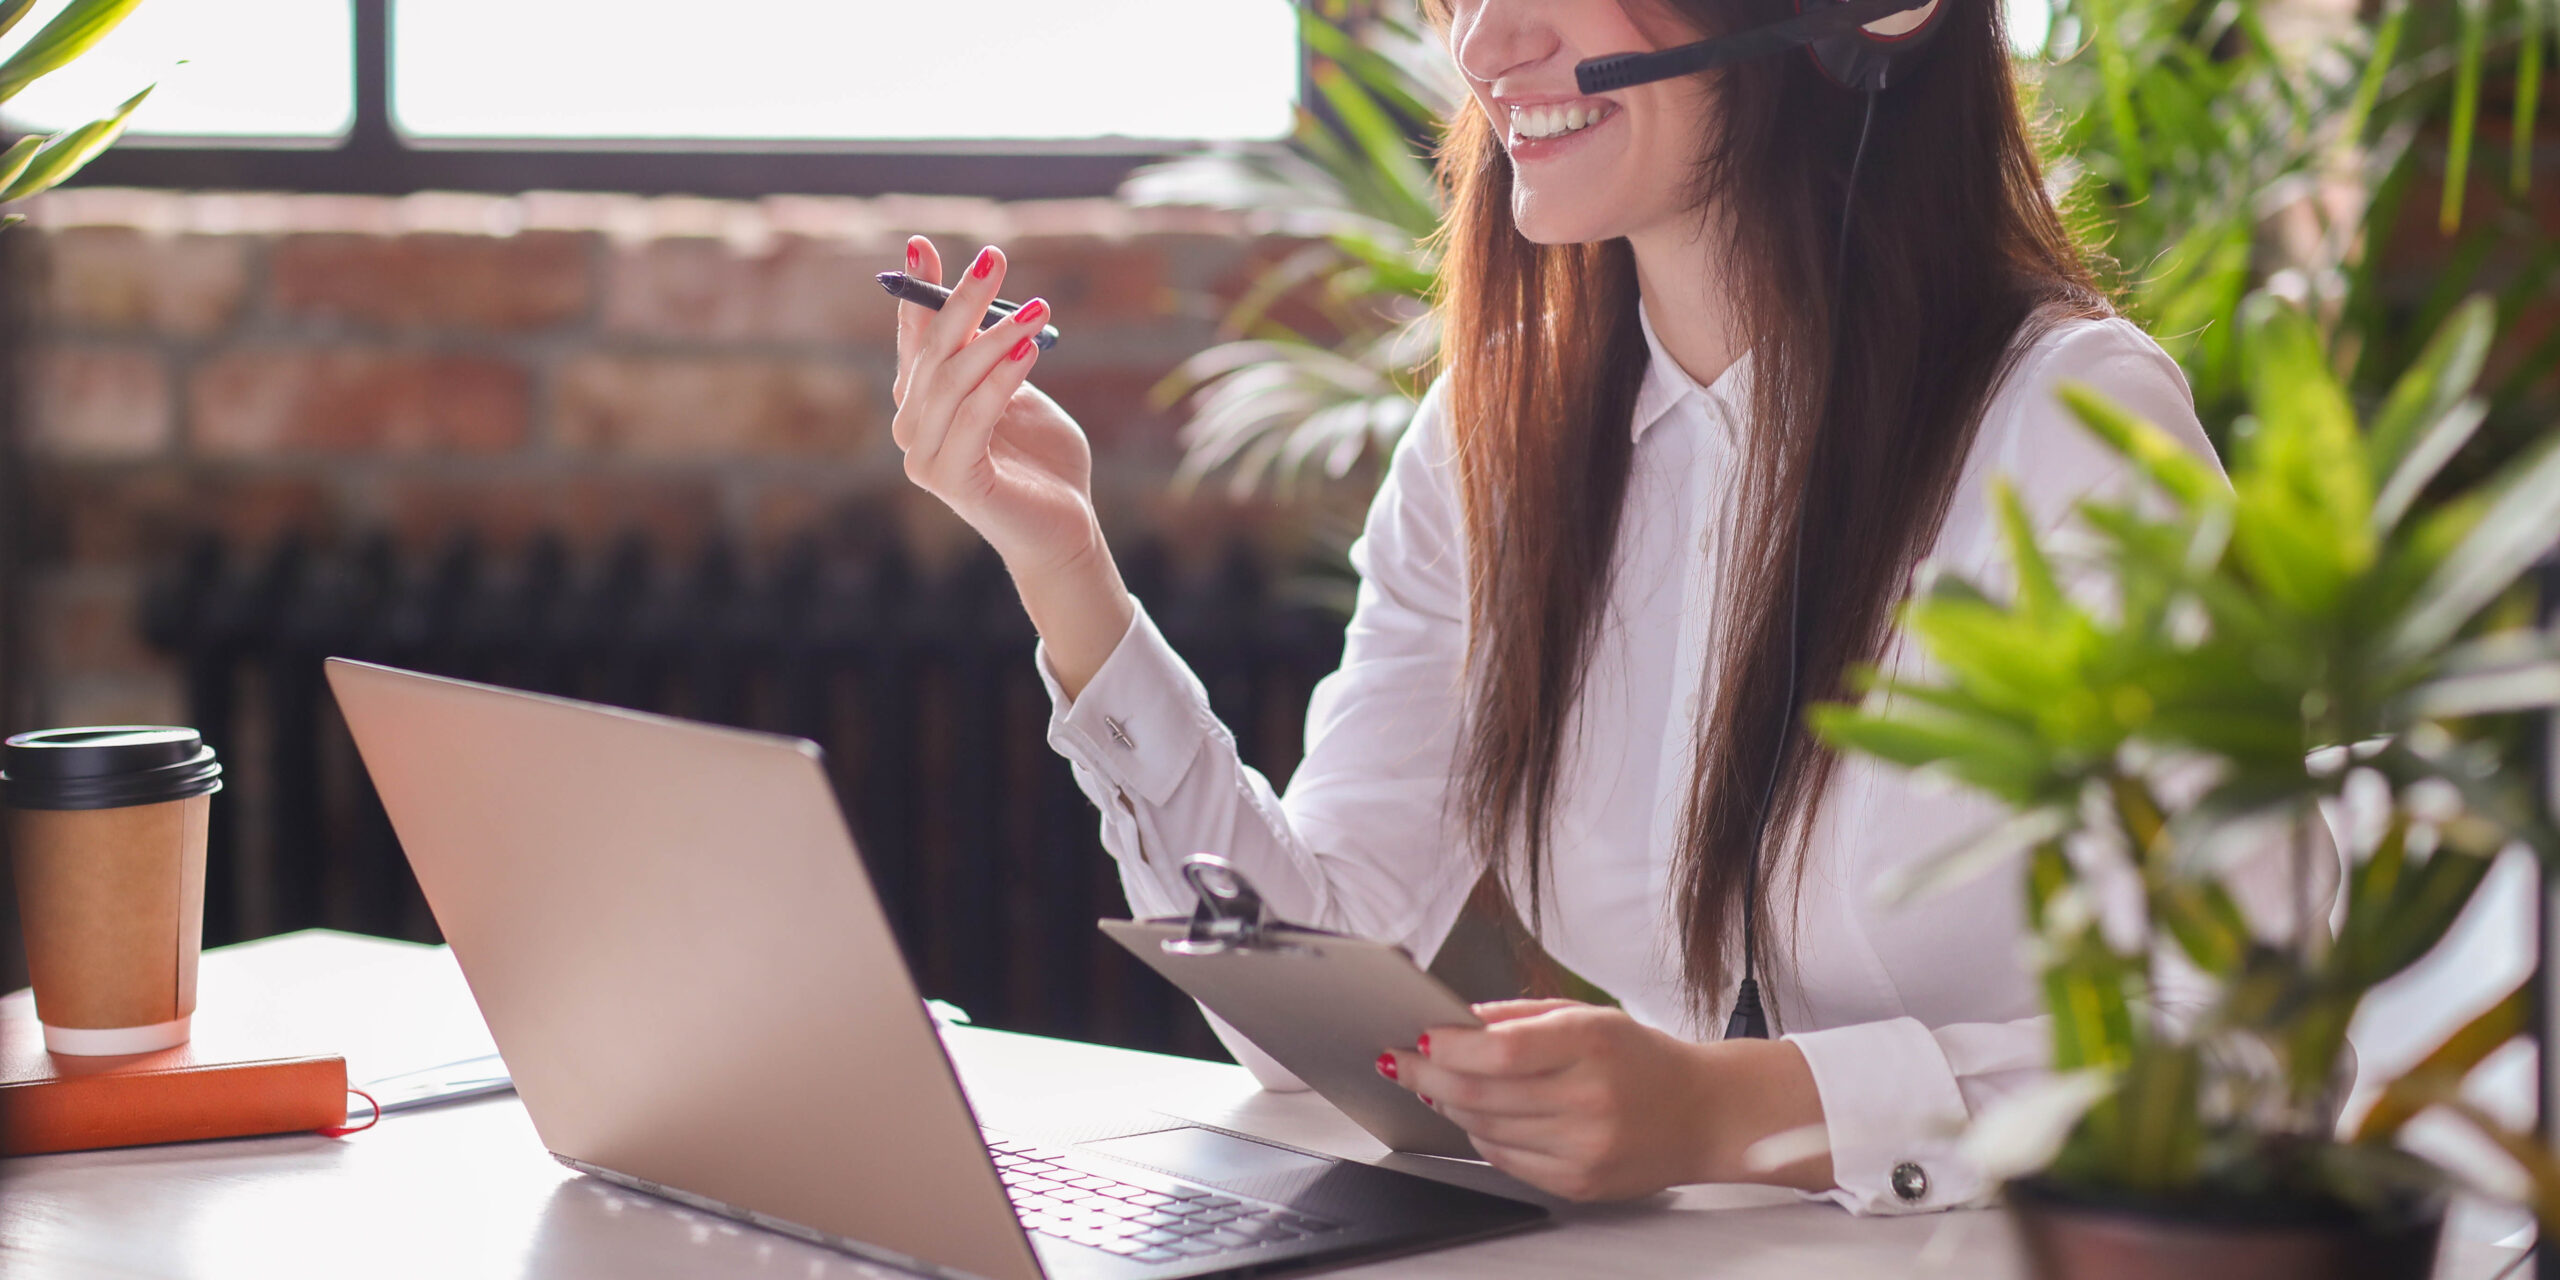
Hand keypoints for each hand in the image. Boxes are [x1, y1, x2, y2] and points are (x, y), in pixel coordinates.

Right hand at [891, 237, 1100, 578]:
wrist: (1065, 529)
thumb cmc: (1043, 461)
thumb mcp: (1019, 394)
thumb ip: (996, 359)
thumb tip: (990, 307)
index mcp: (924, 404)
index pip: (915, 338)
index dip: (918, 291)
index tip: (921, 243)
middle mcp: (913, 428)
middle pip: (933, 351)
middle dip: (961, 300)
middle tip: (994, 257)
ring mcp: (925, 458)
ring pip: (953, 380)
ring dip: (995, 336)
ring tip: (1037, 308)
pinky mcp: (952, 481)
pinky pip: (974, 418)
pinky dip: (1001, 379)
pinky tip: (1029, 349)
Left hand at [1379, 1000, 1831, 1201]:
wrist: (1705, 1114)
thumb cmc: (1643, 1059)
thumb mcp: (1590, 1016)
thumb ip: (1521, 1018)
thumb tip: (1457, 1022)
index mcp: (1591, 1045)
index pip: (1500, 1050)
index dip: (1449, 1047)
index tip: (1421, 1037)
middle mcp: (1589, 1099)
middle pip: (1482, 1092)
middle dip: (1430, 1076)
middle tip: (1402, 1062)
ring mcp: (1584, 1147)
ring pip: (1486, 1128)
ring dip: (1449, 1106)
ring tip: (1434, 1085)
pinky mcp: (1579, 1182)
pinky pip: (1506, 1160)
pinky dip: (1481, 1136)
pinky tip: (1474, 1117)